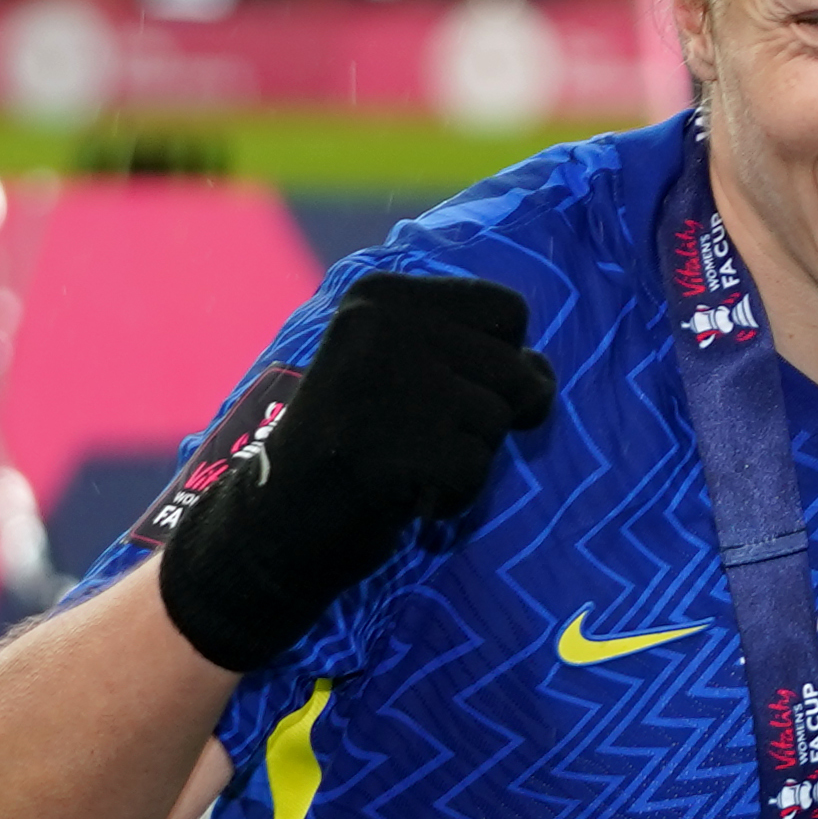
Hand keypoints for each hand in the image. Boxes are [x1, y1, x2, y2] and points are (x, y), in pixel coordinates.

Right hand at [154, 271, 555, 671]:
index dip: (500, 360)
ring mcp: (382, 384)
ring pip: (499, 420)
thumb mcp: (406, 369)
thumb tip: (541, 375)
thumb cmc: (360, 443)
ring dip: (468, 459)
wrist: (276, 523)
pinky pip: (476, 469)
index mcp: (383, 295)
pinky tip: (404, 493)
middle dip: (489, 417)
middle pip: (515, 368)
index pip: (508, 310)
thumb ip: (477, 354)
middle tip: (421, 436)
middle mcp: (380, 325)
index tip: (448, 391)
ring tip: (406, 462)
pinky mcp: (389, 445)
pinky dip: (453, 496)